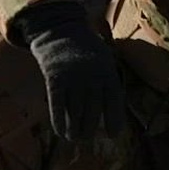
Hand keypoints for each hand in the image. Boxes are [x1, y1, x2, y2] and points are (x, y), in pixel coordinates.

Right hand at [14, 1, 125, 143]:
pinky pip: (57, 106)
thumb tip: (114, 112)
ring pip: (75, 112)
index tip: (113, 135)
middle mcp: (91, 77)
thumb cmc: (86, 50)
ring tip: (75, 138)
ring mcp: (72, 78)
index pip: (113, 101)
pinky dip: (58, 121)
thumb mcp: (104, 59)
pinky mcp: (54, 80)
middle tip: (88, 138)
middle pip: (93, 110)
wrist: (60, 30)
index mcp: (107, 72)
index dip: (114, 120)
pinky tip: (60, 132)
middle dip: (90, 128)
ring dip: (74, 129)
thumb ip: (108, 82)